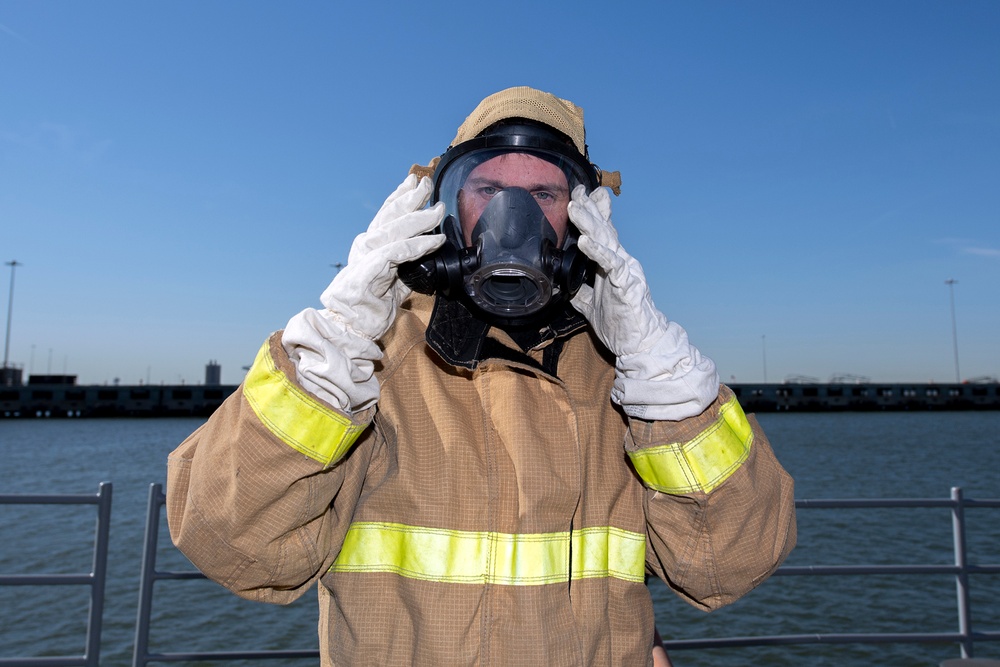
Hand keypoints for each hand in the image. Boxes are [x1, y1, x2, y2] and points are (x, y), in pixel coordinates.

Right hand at [282, 174, 444, 411]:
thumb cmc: (370, 310)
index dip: (400, 197)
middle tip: (426, 184)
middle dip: (410, 197)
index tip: (415, 182)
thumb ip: (408, 269)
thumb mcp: (396, 284)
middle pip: (389, 215)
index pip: (387, 216)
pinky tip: (433, 241)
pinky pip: (397, 253)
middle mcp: (365, 247)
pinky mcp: (369, 272)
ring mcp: (365, 258)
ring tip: (437, 210)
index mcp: (370, 248)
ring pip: (394, 230)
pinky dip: (417, 245)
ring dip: (418, 218)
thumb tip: (428, 259)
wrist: (349, 331)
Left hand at [567, 185, 666, 358]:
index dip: (591, 213)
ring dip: (589, 222)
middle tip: (577, 190)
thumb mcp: (591, 306)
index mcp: (611, 265)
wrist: (640, 344)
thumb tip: (564, 285)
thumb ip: (579, 292)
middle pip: (603, 229)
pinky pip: (611, 264)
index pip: (600, 233)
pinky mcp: (626, 285)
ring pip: (606, 241)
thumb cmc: (620, 323)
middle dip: (589, 208)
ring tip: (574, 207)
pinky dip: (597, 251)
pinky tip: (584, 242)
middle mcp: (620, 262)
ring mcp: (625, 271)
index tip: (578, 195)